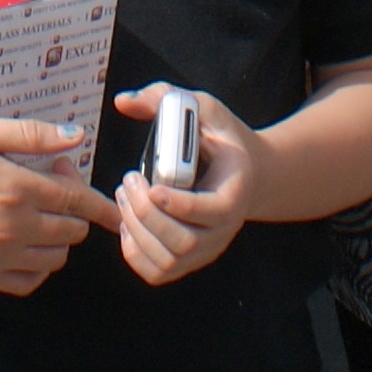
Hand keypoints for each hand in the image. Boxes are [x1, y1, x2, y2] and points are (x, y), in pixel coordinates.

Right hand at [0, 117, 114, 294]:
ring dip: (58, 238)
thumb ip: (30, 134)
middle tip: (50, 183)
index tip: (114, 208)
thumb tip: (75, 137)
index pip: (77, 201)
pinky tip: (27, 244)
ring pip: (54, 259)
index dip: (100, 203)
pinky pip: (26, 282)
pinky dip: (38, 267)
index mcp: (16, 188)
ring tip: (37, 212)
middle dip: (74, 209)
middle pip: (70, 231)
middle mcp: (11, 228)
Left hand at [108, 85, 260, 285]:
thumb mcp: (204, 110)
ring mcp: (206, 250)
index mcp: (234, 194)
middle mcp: (224, 230)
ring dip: (136, 231)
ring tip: (124, 197)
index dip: (178, 204)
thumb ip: (165, 99)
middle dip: (146, 215)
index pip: (210, 212)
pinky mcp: (188, 260)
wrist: (248, 174)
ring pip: (168, 260)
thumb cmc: (223, 140)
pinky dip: (134, 252)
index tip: (151, 185)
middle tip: (127, 181)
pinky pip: (157, 272)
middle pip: (183, 241)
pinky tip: (128, 222)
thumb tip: (123, 102)